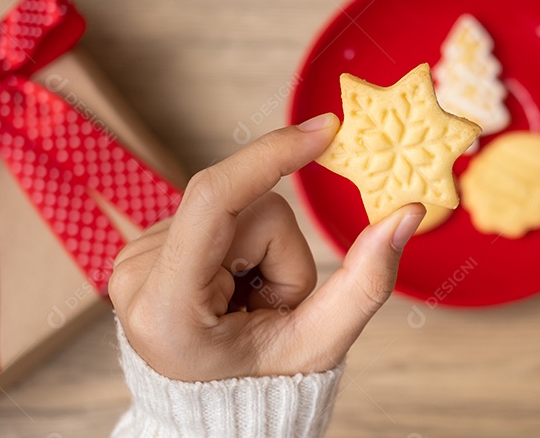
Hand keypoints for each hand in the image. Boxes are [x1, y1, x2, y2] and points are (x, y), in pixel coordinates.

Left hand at [109, 114, 426, 380]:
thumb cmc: (262, 386)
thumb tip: (406, 213)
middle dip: (281, 252)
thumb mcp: (319, 344)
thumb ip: (365, 282)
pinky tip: (229, 290)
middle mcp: (136, 274)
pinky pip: (215, 213)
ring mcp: (134, 256)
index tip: (324, 130)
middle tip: (272, 308)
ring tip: (249, 305)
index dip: (271, 156)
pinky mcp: (145, 245)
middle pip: (244, 208)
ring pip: (234, 207)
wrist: (212, 410)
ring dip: (262, 253)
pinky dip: (239, 249)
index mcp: (168, 306)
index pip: (213, 199)